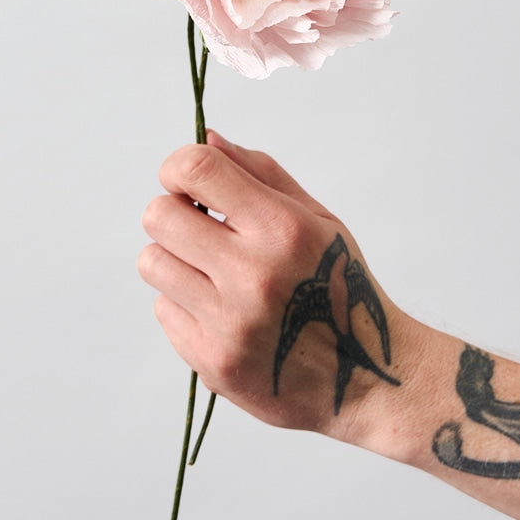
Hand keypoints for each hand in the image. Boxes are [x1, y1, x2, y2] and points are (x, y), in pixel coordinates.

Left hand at [138, 131, 405, 445]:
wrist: (367, 380)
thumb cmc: (340, 288)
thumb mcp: (318, 220)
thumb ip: (259, 174)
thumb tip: (205, 138)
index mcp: (283, 229)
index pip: (197, 170)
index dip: (178, 167)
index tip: (187, 182)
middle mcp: (253, 274)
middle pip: (159, 216)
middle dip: (173, 215)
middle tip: (200, 230)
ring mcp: (230, 323)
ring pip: (152, 263)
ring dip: (174, 261)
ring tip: (210, 273)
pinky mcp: (212, 362)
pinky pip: (163, 312)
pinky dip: (184, 306)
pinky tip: (222, 313)